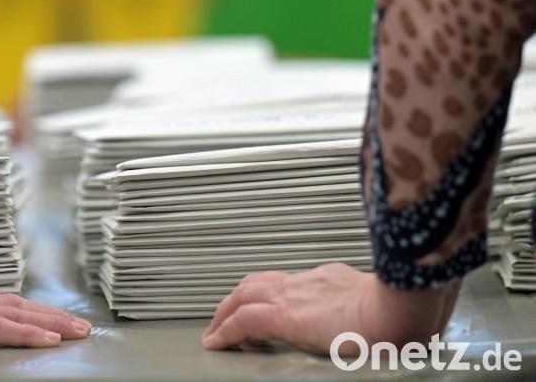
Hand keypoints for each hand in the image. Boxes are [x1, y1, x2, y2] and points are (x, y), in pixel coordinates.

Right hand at [0, 276, 91, 355]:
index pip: (3, 304)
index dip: (33, 311)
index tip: (56, 318)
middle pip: (18, 306)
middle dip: (52, 316)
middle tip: (82, 326)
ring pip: (16, 315)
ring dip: (50, 323)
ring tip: (77, 332)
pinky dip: (25, 332)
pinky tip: (48, 339)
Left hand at [202, 263, 459, 354]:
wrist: (405, 307)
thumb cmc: (409, 309)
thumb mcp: (391, 307)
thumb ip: (384, 314)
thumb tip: (410, 332)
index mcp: (333, 281)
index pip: (291, 283)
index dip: (273, 294)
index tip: (269, 307)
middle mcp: (310, 283)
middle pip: (260, 282)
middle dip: (239, 298)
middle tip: (226, 316)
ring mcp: (296, 296)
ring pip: (244, 295)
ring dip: (225, 312)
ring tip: (215, 330)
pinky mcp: (287, 316)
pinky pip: (243, 320)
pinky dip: (225, 330)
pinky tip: (215, 342)